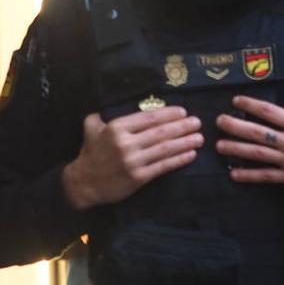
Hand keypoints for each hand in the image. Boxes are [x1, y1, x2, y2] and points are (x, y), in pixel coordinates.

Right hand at [62, 106, 202, 209]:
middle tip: (198, 122)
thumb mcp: (92, 127)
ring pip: (165, 149)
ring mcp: (133, 161)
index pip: (148, 118)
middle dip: (182, 126)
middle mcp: (126, 143)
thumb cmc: (90, 153)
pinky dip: (179, 160)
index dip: (168, 114)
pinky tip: (190, 154)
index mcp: (116, 128)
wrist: (84, 183)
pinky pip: (163, 166)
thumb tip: (116, 101)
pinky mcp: (138, 178)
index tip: (183, 111)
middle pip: (160, 132)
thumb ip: (104, 114)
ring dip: (185, 142)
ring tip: (199, 138)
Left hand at [215, 95, 283, 195]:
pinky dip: (249, 176)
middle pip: (256, 132)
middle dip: (235, 126)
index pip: (270, 111)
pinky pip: (266, 176)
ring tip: (219, 146)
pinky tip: (234, 174)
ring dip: (235, 149)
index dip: (251, 104)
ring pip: (256, 154)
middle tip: (219, 122)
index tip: (236, 100)